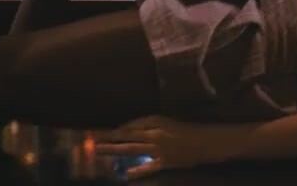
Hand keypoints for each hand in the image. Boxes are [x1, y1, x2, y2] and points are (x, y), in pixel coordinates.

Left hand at [95, 115, 222, 179]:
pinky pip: (148, 167)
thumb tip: (126, 129)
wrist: (205, 141)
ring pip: (132, 149)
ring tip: (99, 151)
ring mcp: (159, 149)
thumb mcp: (165, 121)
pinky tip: (125, 174)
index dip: (114, 130)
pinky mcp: (165, 162)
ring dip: (114, 150)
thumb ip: (146, 124)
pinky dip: (137, 171)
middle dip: (107, 138)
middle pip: (126, 136)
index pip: (129, 126)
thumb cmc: (185, 130)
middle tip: (91, 140)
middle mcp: (154, 134)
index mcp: (154, 122)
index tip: (98, 133)